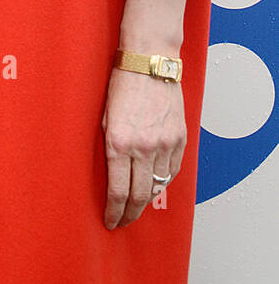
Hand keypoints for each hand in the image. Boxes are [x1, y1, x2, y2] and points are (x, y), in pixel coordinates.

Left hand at [101, 66, 185, 228]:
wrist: (149, 62)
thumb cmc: (121, 85)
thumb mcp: (104, 118)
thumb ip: (109, 148)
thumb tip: (110, 175)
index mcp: (119, 143)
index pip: (118, 191)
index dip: (114, 211)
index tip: (110, 221)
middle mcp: (144, 147)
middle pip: (139, 195)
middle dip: (130, 213)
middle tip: (123, 221)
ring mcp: (164, 144)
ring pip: (157, 187)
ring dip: (146, 201)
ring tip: (136, 207)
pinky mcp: (179, 139)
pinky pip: (172, 171)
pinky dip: (163, 183)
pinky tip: (154, 187)